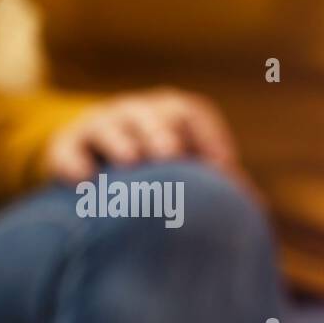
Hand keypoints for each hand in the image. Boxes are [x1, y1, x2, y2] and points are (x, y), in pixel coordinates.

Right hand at [44, 88, 243, 183]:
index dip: (209, 135)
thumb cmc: (161, 168)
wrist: (97, 159)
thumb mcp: (188, 167)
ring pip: (110, 127)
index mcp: (173, 115)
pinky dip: (73, 162)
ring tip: (130, 161)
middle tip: (171, 154)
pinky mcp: (67, 146)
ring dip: (120, 142)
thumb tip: (256, 208)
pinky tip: (82, 181)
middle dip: (161, 132)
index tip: (223, 164)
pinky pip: (67, 150)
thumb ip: (219, 184)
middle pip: (151, 116)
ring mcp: (101, 126)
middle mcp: (138, 114)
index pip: (194, 114)